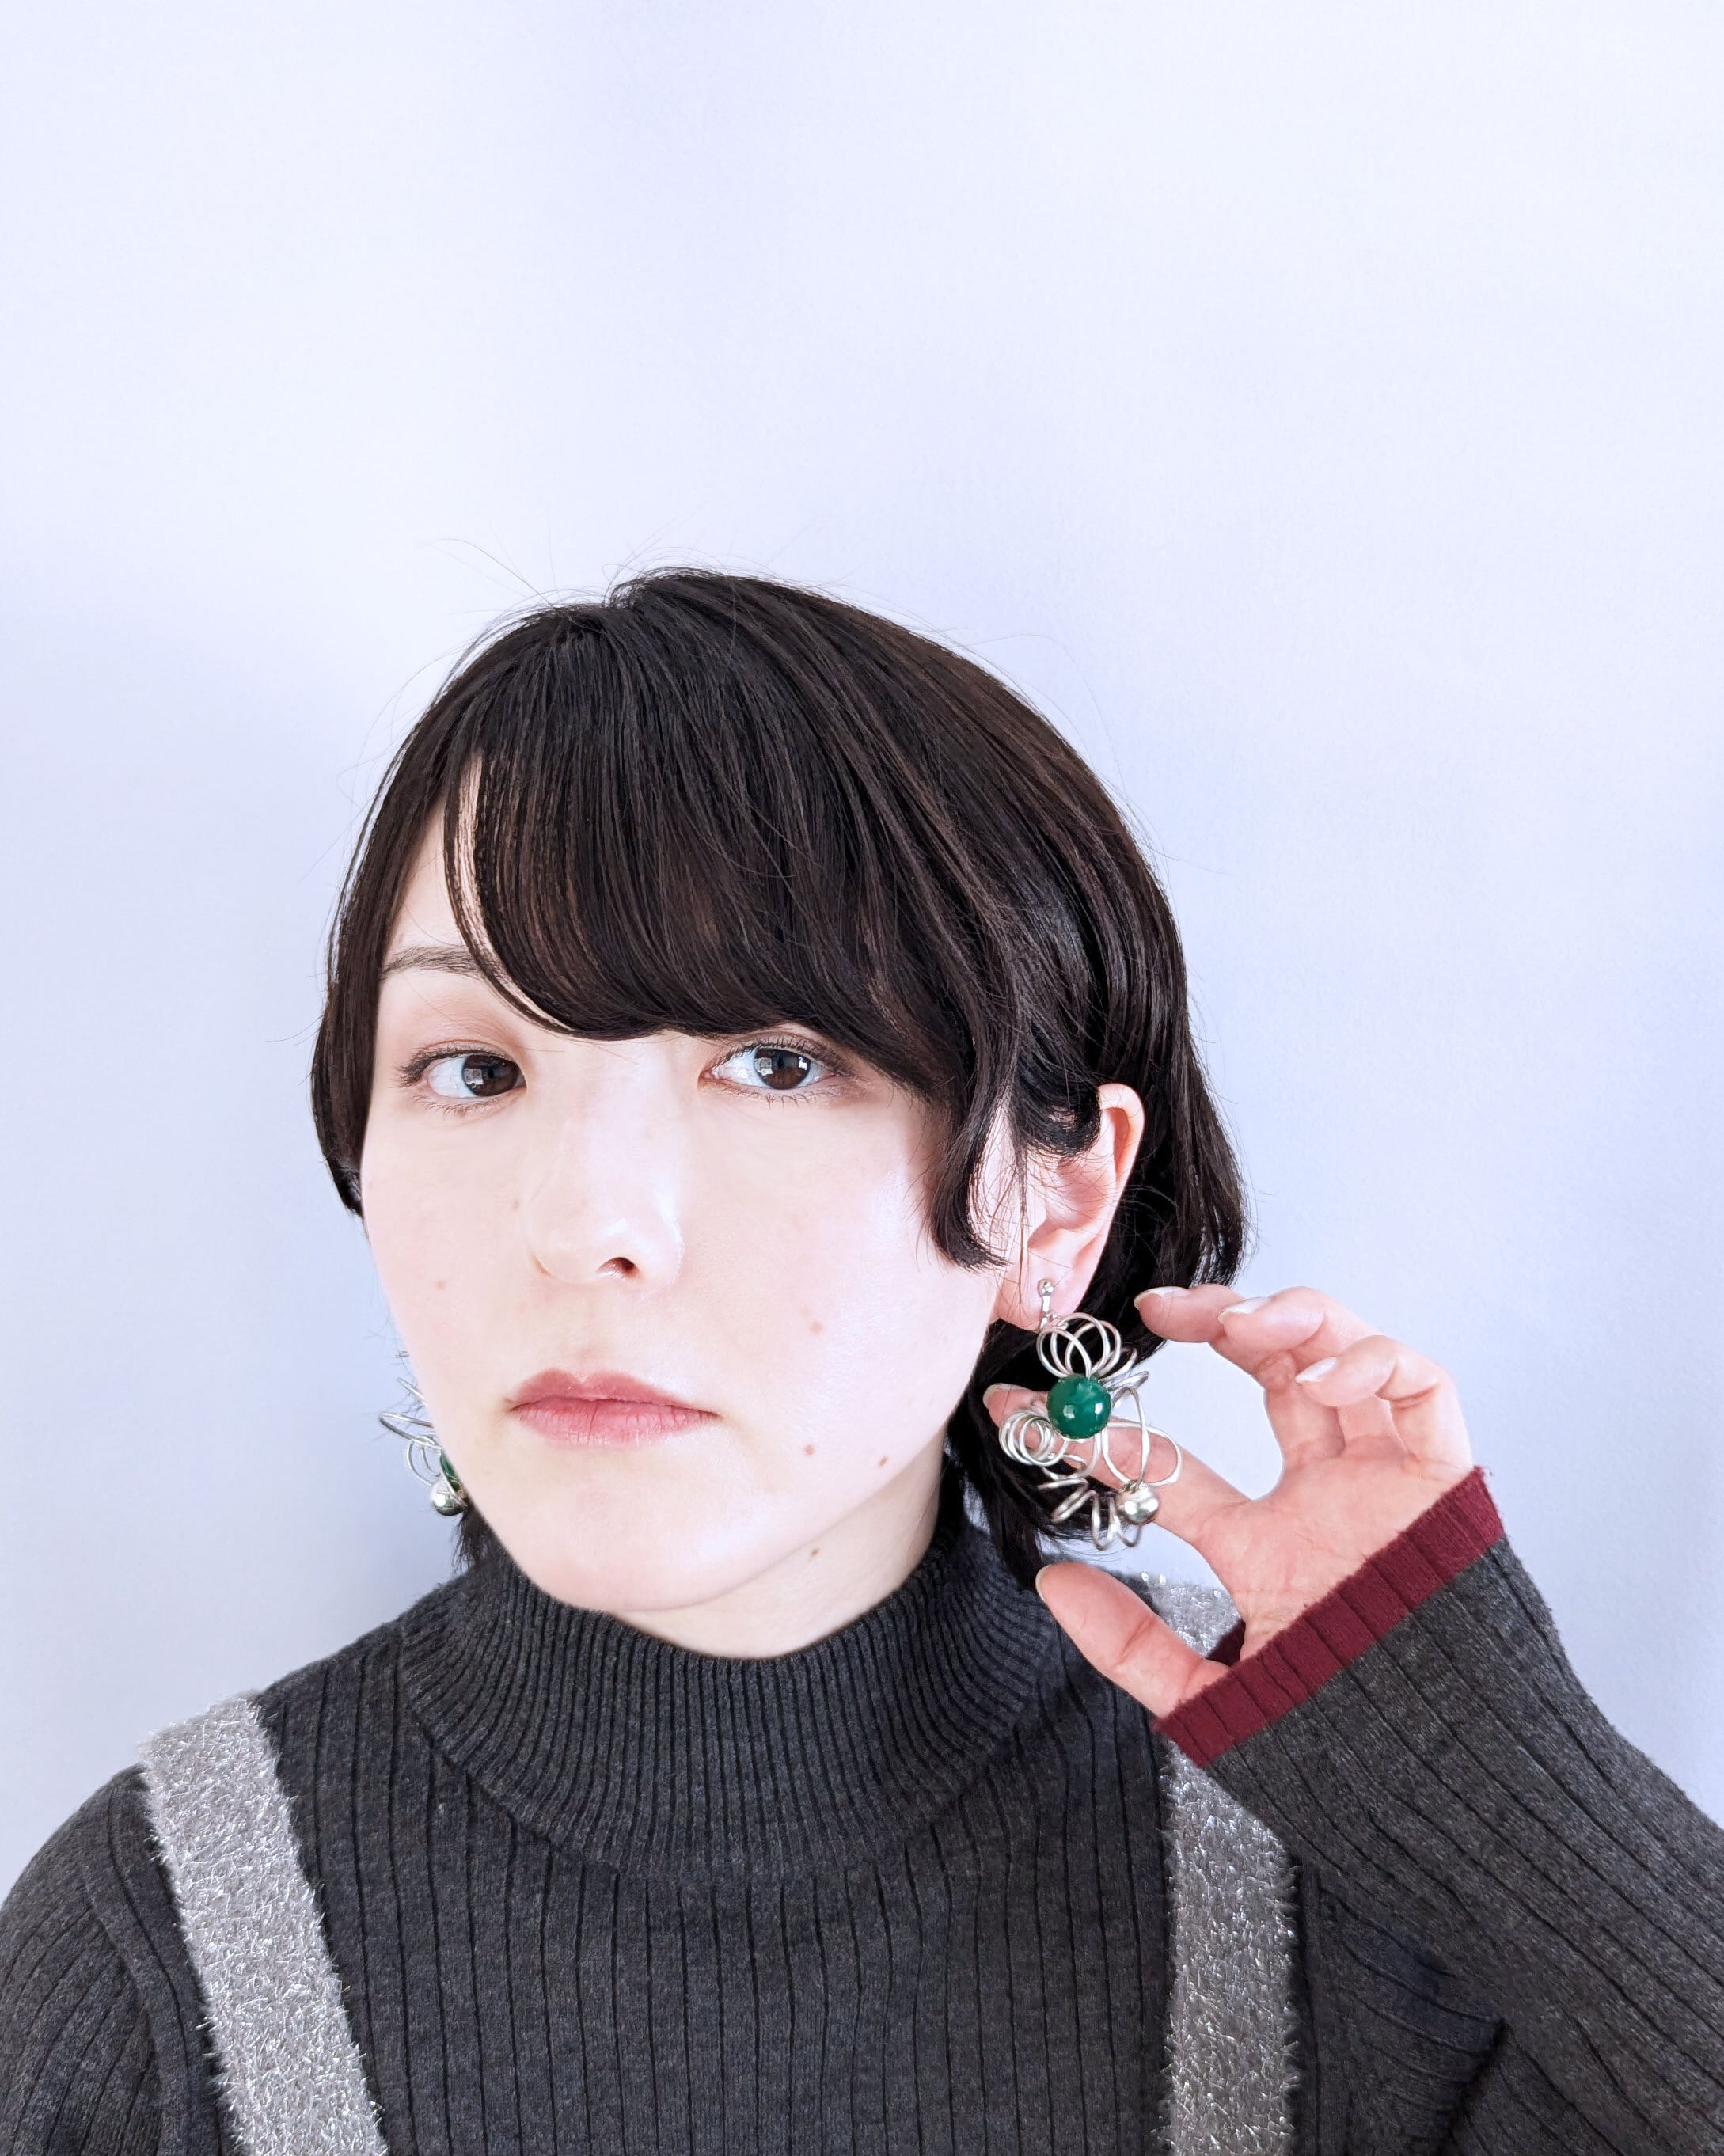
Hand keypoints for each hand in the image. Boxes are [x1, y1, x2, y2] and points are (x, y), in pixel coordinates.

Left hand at [982, 1284, 1472, 1718]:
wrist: (1449, 1787)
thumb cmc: (1341, 1747)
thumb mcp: (1213, 1699)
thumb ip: (1131, 1648)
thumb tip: (1048, 1580)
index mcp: (1265, 1540)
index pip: (1170, 1461)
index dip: (1093, 1431)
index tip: (1019, 1406)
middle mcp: (1324, 1493)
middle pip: (1270, 1368)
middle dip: (1214, 1319)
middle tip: (1156, 1309)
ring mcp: (1383, 1482)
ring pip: (1344, 1352)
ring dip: (1292, 1316)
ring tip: (1241, 1325)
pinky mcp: (1445, 1480)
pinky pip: (1423, 1388)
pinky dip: (1373, 1360)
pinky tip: (1323, 1381)